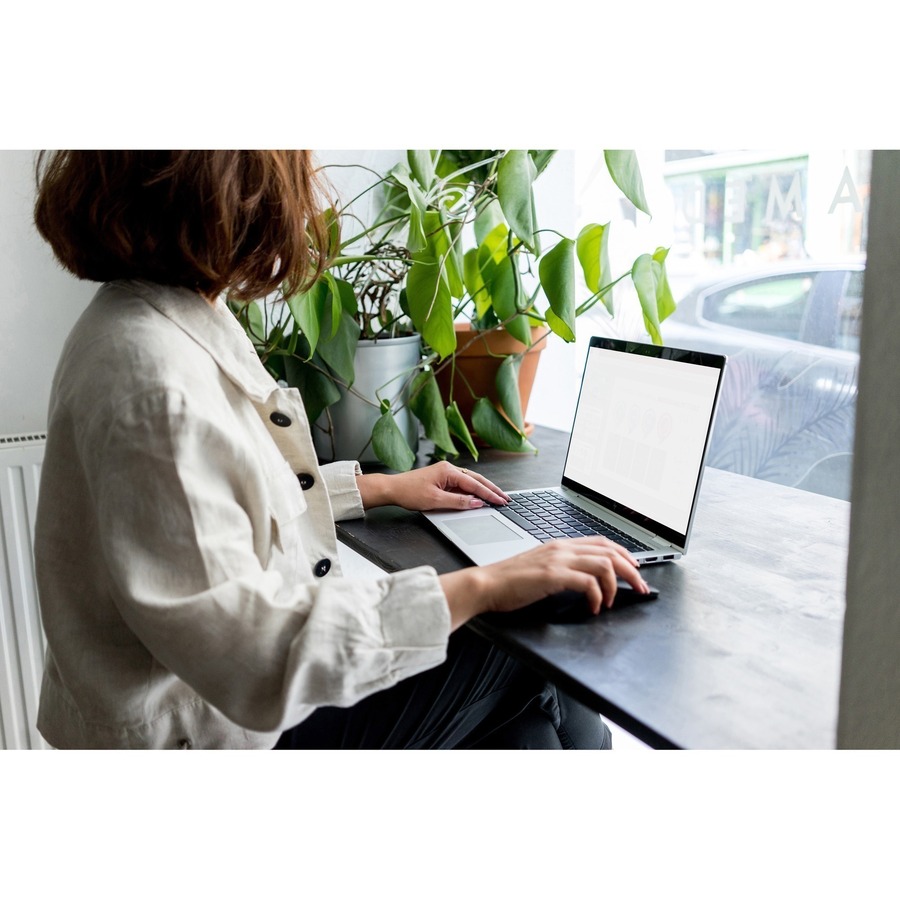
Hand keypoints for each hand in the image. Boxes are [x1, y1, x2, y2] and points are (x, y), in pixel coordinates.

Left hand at [357, 461, 509, 510]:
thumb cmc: (409, 492)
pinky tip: (478, 497)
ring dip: (483, 490)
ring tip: (496, 498)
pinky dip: (472, 491)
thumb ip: (458, 502)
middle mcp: (449, 469)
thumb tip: (476, 503)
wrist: (392, 489)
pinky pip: (462, 484)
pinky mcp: (442, 479)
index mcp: (448, 471)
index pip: (474, 484)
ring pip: (470, 481)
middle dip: (491, 489)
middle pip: (476, 479)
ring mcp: (445, 473)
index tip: (500, 501)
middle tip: (505, 498)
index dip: (489, 494)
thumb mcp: (436, 501)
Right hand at [439, 536, 649, 628]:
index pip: (602, 542)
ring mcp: (558, 560)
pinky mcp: (553, 575)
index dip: (624, 555)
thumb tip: (584, 580)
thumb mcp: (540, 568)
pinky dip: (598, 597)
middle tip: (641, 588)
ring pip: (605, 564)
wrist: (486, 584)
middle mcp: (562, 548)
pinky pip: (588, 583)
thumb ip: (561, 568)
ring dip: (616, 585)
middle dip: (632, 571)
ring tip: (613, 602)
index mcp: (560, 545)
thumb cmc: (509, 581)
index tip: (635, 570)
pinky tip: (595, 607)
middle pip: (611, 551)